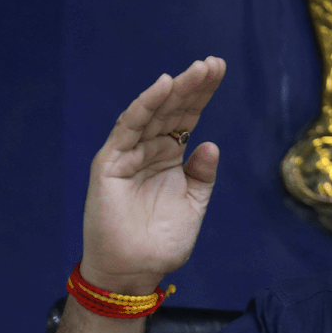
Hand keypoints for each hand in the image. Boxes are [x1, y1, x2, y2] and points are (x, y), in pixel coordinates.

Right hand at [80, 57, 226, 292]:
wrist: (135, 269)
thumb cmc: (162, 241)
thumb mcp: (194, 204)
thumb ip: (202, 175)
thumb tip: (210, 144)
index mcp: (170, 156)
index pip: (187, 117)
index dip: (202, 94)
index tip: (220, 70)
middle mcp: (149, 149)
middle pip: (173, 109)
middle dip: (193, 86)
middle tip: (214, 63)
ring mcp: (129, 153)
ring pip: (153, 112)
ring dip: (174, 89)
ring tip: (197, 69)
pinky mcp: (111, 161)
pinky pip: (129, 126)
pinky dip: (145, 105)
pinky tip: (163, 86)